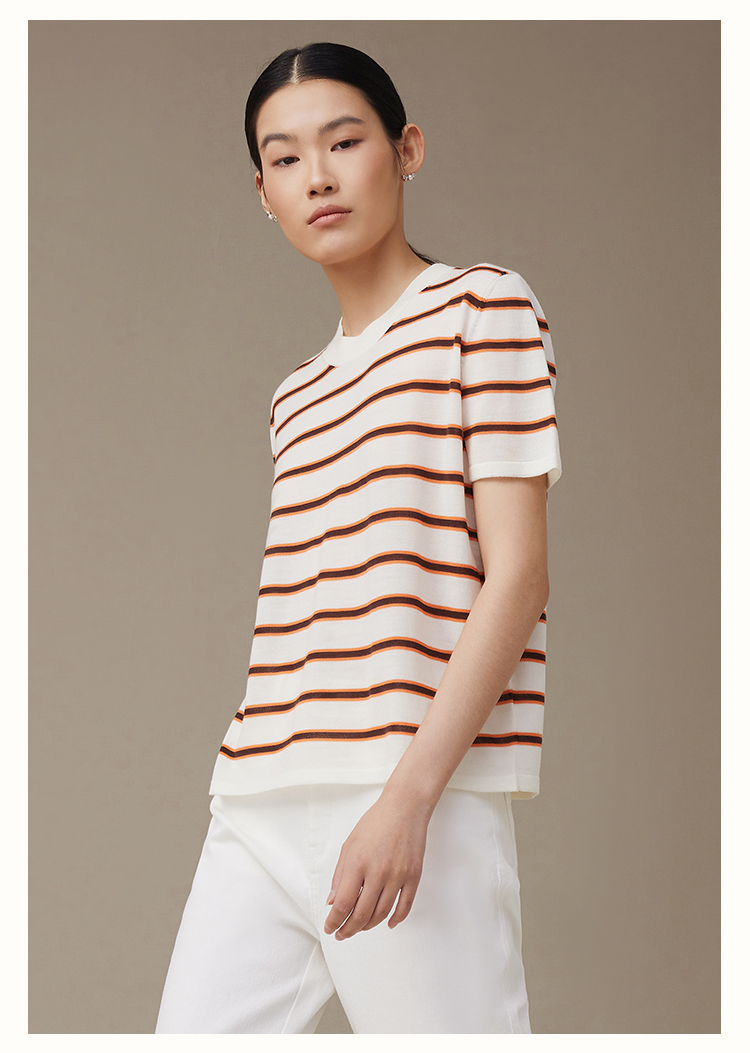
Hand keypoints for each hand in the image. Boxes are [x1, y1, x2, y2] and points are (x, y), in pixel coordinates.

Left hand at [323, 788, 431, 939]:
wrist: (404, 808)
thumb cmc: (375, 823)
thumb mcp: (349, 845)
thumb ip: (339, 874)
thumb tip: (332, 901)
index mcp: (357, 864)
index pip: (342, 904)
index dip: (334, 921)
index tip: (330, 928)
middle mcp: (377, 872)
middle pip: (362, 914)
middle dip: (349, 929)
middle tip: (343, 934)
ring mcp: (398, 876)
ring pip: (382, 913)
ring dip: (369, 926)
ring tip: (360, 927)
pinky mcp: (413, 876)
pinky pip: (405, 906)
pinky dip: (396, 919)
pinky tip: (387, 924)